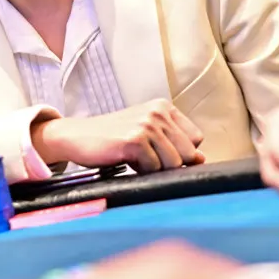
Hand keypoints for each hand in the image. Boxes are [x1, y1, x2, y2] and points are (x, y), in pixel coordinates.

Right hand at [34, 100, 204, 172]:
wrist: (77, 136)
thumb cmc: (112, 138)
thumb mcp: (146, 135)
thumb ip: (174, 144)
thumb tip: (201, 159)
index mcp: (164, 107)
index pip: (195, 139)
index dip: (179, 152)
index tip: (157, 151)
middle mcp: (158, 112)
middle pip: (188, 153)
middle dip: (168, 163)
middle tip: (143, 156)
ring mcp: (147, 125)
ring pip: (174, 164)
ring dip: (154, 168)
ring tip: (134, 158)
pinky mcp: (135, 140)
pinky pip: (154, 168)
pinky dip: (140, 171)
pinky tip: (125, 160)